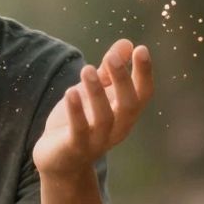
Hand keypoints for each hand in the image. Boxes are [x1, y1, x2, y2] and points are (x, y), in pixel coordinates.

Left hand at [33, 39, 152, 176]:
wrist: (59, 160)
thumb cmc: (81, 122)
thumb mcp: (96, 93)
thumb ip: (109, 71)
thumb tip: (127, 42)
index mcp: (126, 114)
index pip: (143, 94)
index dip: (144, 73)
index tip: (141, 49)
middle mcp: (118, 128)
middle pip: (128, 105)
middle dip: (123, 80)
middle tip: (113, 57)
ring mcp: (98, 141)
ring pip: (104, 118)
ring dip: (97, 93)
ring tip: (86, 69)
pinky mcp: (75, 148)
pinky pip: (79, 130)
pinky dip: (76, 112)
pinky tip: (70, 92)